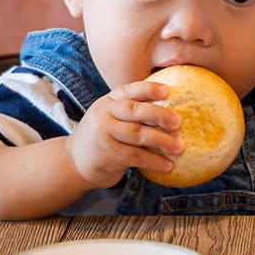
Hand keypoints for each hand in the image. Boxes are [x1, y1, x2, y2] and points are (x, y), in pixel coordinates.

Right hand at [66, 79, 182, 187]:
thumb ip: (132, 110)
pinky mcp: (106, 154)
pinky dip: (153, 161)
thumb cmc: (104, 136)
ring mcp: (103, 134)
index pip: (129, 90)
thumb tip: (173, 109)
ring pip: (137, 135)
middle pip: (135, 111)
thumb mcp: (111, 117)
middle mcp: (104, 114)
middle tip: (178, 122)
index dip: (149, 89)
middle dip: (159, 115)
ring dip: (161, 141)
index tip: (167, 91)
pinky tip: (168, 166)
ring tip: (179, 148)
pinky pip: (135, 156)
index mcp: (109, 101)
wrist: (74, 161)